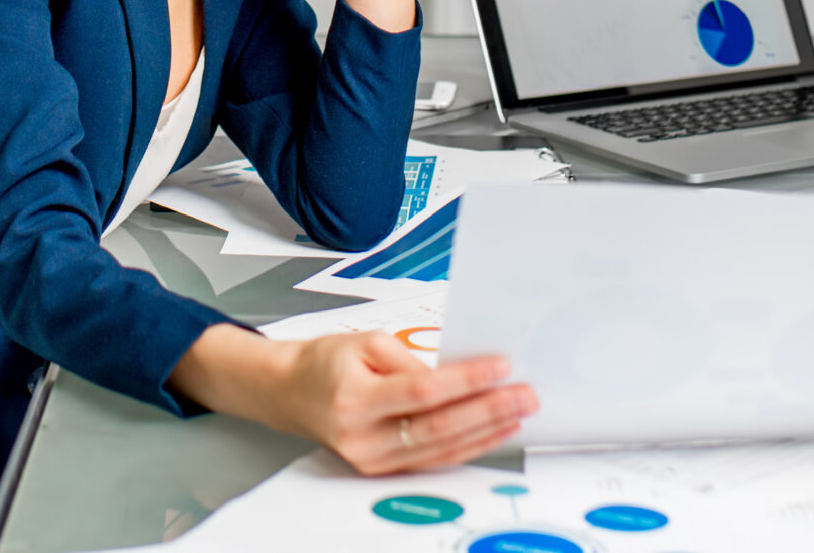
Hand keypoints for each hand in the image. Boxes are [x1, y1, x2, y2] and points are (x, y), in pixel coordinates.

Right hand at [169, 325, 536, 472]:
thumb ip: (410, 360)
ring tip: (518, 412)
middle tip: (523, 394)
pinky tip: (493, 431)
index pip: (421, 391)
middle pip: (437, 427)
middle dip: (488, 410)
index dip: (465, 380)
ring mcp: (371, 460)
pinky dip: (468, 446)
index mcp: (353, 399)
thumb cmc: (325, 362)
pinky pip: (432, 460)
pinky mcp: (381, 469)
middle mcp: (361, 437)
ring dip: (486, 431)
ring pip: (440, 450)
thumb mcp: (364, 343)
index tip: (499, 367)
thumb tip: (460, 376)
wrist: (290, 392)